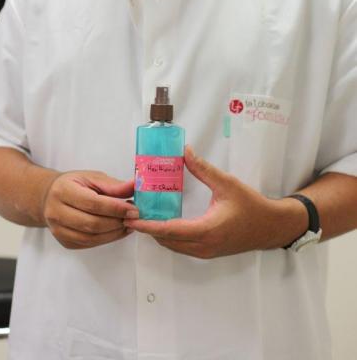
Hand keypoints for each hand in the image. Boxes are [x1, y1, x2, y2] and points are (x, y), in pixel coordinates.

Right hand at [43, 170, 136, 248]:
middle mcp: (56, 212)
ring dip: (114, 233)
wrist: (50, 197)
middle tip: (133, 218)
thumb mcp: (93, 178)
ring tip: (128, 224)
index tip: (134, 209)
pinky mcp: (64, 242)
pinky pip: (89, 244)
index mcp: (63, 190)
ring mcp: (58, 230)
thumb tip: (135, 187)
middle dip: (117, 222)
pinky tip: (117, 231)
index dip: (115, 208)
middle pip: (92, 224)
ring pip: (91, 237)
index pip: (92, 203)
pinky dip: (107, 239)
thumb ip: (114, 185)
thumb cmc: (75, 184)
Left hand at [124, 146, 306, 257]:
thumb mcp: (227, 183)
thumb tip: (185, 152)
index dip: (148, 226)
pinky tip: (164, 221)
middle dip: (148, 229)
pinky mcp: (208, 251)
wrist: (271, 226)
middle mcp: (203, 246)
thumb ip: (203, 169)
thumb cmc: (251, 206)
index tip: (132, 219)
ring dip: (158, 233)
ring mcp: (205, 252)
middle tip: (134, 212)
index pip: (169, 230)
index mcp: (206, 230)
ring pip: (173, 246)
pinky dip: (170, 236)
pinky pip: (182, 247)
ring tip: (145, 216)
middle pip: (167, 240)